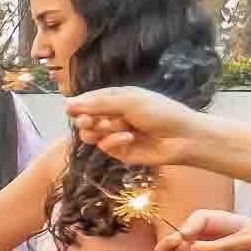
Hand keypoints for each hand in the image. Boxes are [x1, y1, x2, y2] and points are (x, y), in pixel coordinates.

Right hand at [64, 86, 208, 168]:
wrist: (183, 138)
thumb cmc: (161, 113)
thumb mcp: (128, 102)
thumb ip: (97, 104)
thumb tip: (66, 103)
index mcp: (117, 99)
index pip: (89, 100)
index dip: (78, 104)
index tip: (69, 108)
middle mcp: (114, 115)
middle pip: (85, 117)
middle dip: (86, 119)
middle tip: (89, 121)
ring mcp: (115, 134)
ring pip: (90, 133)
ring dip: (99, 130)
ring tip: (111, 128)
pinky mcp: (119, 151)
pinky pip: (105, 146)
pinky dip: (114, 141)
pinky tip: (129, 138)